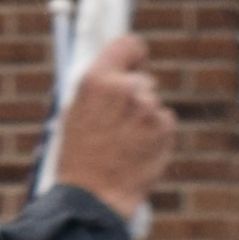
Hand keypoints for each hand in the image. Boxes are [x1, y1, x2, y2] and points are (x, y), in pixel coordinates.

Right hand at [61, 33, 177, 216]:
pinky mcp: (165, 126)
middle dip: (133, 93)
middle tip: (116, 119)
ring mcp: (149, 107)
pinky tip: (135, 148)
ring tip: (122, 140)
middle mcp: (126, 88)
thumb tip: (116, 71)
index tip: (130, 65)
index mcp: (97, 80)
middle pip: (141, 77)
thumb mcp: (74, 114)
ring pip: (151, 101)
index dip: (131, 55)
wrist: (94, 195)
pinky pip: (162, 120)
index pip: (129, 44)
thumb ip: (98, 88)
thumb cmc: (78, 157)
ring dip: (141, 116)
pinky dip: (152, 132)